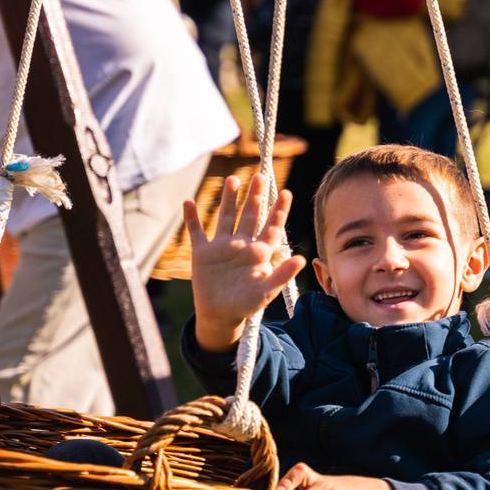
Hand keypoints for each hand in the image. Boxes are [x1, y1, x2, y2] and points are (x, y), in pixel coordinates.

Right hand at [187, 172, 304, 352]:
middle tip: (261, 175)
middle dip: (255, 196)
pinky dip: (192, 218)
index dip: (279, 210)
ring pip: (226, 216)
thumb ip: (282, 275)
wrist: (220, 315)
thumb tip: (301, 259)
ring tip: (233, 179)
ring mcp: (221, 247)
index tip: (286, 192)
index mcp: (259, 252)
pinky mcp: (203, 253)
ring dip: (229, 199)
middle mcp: (242, 244)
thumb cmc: (247, 304)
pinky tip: (188, 202)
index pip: (271, 226)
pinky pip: (196, 231)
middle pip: (250, 215)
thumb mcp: (267, 291)